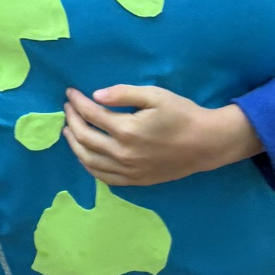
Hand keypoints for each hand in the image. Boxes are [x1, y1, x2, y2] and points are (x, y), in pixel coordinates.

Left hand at [61, 84, 261, 187]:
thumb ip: (123, 93)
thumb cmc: (182, 114)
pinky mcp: (135, 180)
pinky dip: (88, 165)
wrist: (207, 143)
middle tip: (68, 109)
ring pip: (89, 160)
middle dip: (72, 120)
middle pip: (84, 137)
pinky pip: (103, 177)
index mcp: (126, 130)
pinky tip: (84, 154)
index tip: (70, 93)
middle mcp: (122, 154)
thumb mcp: (155, 95)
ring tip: (69, 130)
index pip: (91, 115)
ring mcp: (128, 171)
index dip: (77, 102)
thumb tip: (95, 95)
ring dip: (74, 144)